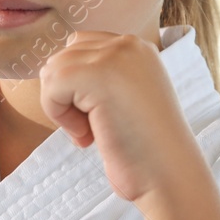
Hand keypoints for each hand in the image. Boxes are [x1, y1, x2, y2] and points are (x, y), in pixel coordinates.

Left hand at [36, 30, 198, 203]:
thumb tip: (50, 71)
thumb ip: (97, 78)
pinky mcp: (98, 74)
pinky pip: (51, 86)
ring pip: (53, 71)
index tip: (102, 116)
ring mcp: (115, 55)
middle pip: (62, 58)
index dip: (76, 87)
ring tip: (93, 132)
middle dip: (67, 97)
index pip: (79, 47)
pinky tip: (88, 135)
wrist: (168, 175)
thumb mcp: (123, 98)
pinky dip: (60, 116)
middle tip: (96, 128)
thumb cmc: (143, 148)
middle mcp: (127, 44)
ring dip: (63, 109)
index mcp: (136, 48)